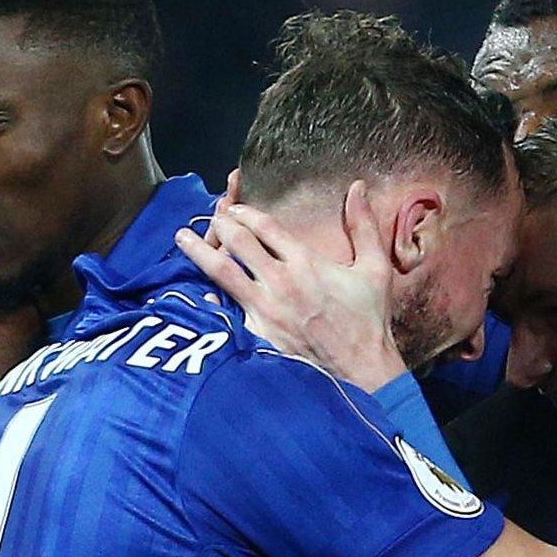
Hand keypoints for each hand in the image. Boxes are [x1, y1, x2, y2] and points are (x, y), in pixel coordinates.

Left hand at [174, 181, 408, 392]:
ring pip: (221, 271)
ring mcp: (264, 308)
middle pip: (238, 242)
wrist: (360, 369)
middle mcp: (279, 281)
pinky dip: (208, 298)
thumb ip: (364, 225)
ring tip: (182, 237)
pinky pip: (224, 310)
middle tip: (210, 216)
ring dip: (199, 251)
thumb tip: (358, 187)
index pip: (264, 226)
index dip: (245, 212)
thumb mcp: (374, 268)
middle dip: (221, 224)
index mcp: (305, 262)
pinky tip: (195, 289)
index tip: (236, 208)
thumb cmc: (368, 319)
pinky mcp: (256, 333)